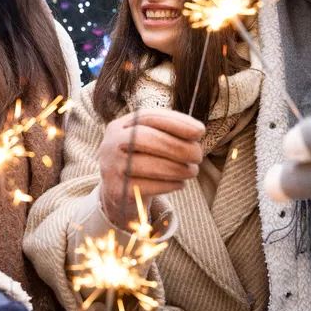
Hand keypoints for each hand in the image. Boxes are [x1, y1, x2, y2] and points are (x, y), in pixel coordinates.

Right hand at [99, 108, 204, 225]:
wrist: (118, 193)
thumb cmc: (141, 161)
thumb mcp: (148, 142)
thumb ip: (167, 132)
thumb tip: (197, 131)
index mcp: (120, 125)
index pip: (148, 117)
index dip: (175, 122)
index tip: (200, 131)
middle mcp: (111, 143)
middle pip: (145, 138)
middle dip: (177, 146)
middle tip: (198, 155)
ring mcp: (111, 167)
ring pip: (147, 164)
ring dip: (177, 168)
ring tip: (192, 171)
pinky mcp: (116, 190)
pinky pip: (147, 186)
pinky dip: (169, 184)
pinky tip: (180, 183)